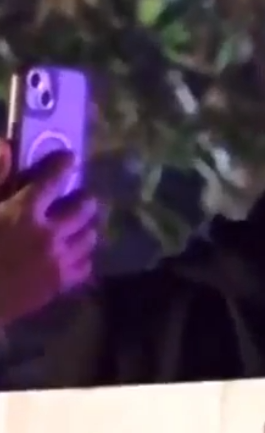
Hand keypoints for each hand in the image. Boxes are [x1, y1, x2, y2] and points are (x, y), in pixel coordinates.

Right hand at [0, 142, 98, 323]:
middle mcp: (48, 234)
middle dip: (82, 197)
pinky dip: (81, 256)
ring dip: (84, 226)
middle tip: (77, 195)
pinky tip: (71, 253)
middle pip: (83, 208)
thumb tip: (5, 145)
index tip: (68, 158)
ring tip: (76, 224)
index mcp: (22, 212)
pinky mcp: (57, 286)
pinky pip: (85, 266)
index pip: (53, 179)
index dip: (62, 164)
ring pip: (88, 236)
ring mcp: (56, 261)